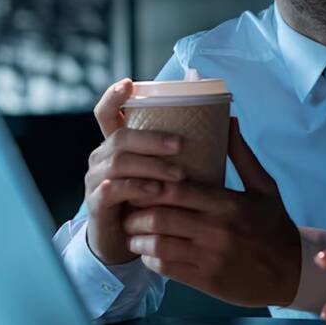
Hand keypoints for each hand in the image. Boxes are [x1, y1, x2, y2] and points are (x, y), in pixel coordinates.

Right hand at [84, 79, 186, 264]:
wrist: (130, 241)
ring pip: (117, 162)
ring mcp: (97, 180)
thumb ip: (188, 149)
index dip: (114, 97)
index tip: (129, 83)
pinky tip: (157, 192)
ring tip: (178, 174)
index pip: (108, 113)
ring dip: (150, 165)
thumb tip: (228, 120)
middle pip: (120, 136)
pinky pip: (112, 189)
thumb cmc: (154, 202)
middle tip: (182, 145)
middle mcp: (102, 158)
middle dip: (152, 138)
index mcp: (118, 145)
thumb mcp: (169, 171)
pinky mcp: (97, 204)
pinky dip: (136, 189)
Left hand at [122, 118, 301, 306]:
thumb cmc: (275, 226)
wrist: (292, 272)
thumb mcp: (264, 188)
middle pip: (160, 218)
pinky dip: (150, 259)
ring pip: (158, 245)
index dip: (150, 186)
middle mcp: (217, 230)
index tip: (140, 183)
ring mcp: (210, 257)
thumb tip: (229, 121)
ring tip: (133, 231)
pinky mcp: (206, 280)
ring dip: (139, 238)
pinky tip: (149, 252)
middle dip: (136, 213)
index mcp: (228, 204)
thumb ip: (242, 156)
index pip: (176, 190)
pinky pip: (166, 268)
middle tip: (129, 208)